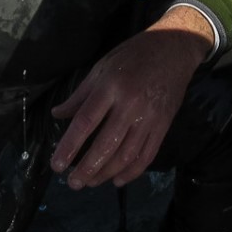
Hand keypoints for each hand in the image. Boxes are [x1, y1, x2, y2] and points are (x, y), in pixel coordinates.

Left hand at [49, 7, 213, 190]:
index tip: (57, 165)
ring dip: (106, 173)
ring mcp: (149, 117)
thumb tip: (58, 115)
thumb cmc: (133, 55)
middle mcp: (130, 105)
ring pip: (126, 155)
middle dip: (87, 168)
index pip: (86, 122)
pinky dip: (131, 172)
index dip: (69, 146)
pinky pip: (147, 155)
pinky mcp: (163, 125)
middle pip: (105, 145)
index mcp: (111, 87)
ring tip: (90, 182)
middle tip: (72, 183)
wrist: (174, 48)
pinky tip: (117, 180)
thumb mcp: (102, 67)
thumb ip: (80, 95)